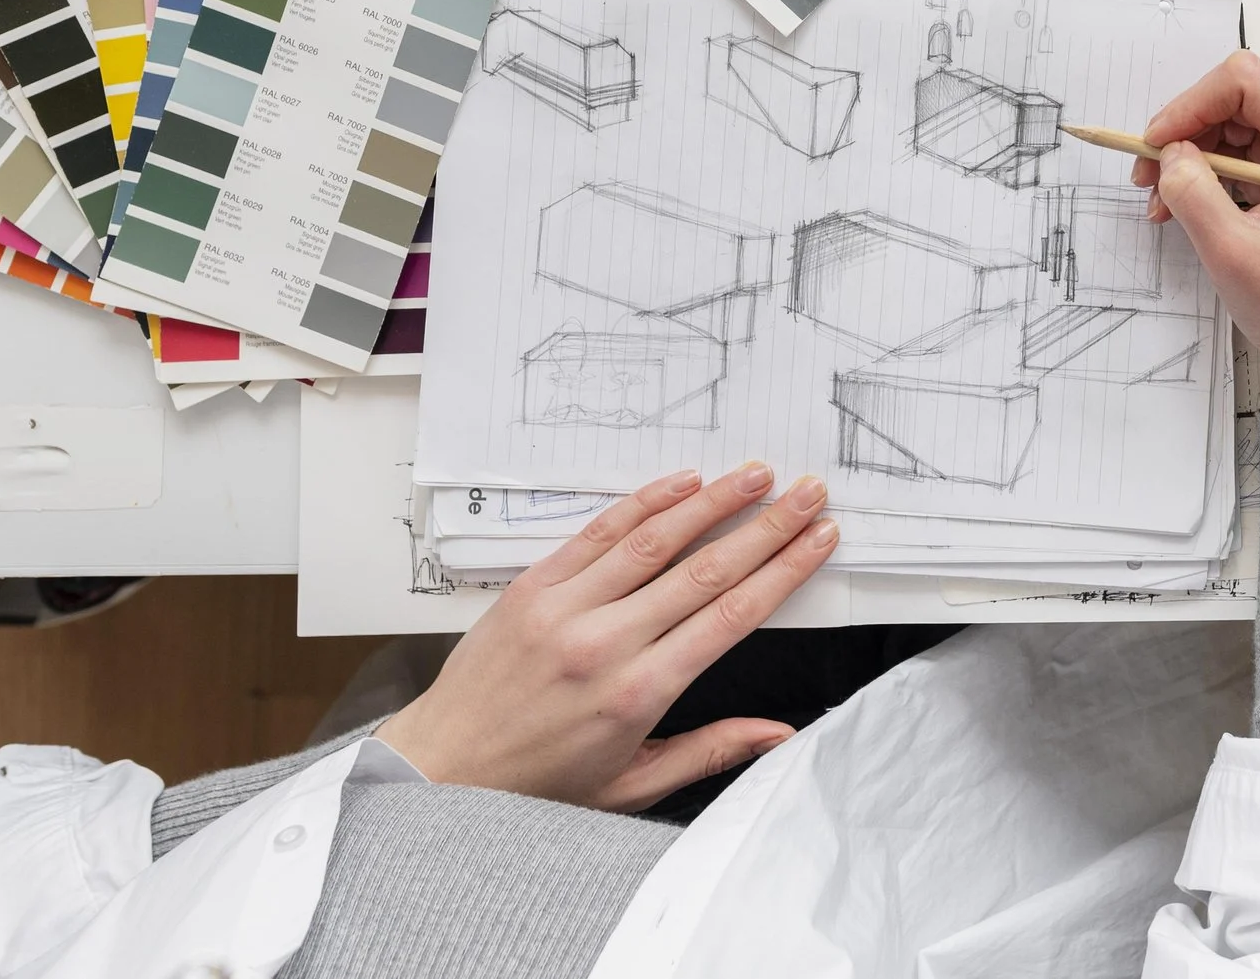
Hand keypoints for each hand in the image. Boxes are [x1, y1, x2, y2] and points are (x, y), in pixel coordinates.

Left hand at [376, 462, 836, 810]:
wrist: (441, 772)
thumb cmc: (538, 784)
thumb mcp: (631, 785)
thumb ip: (710, 751)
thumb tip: (779, 735)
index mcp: (638, 693)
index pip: (730, 616)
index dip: (783, 571)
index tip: (818, 540)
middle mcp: (605, 643)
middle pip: (705, 569)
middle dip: (766, 527)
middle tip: (807, 493)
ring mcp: (565, 608)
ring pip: (654, 540)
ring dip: (713, 501)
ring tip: (756, 474)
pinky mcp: (532, 587)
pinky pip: (597, 533)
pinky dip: (644, 503)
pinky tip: (682, 483)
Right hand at [1134, 51, 1259, 418]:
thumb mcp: (1231, 252)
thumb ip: (1193, 192)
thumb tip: (1168, 150)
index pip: (1245, 83)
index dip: (1189, 105)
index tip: (1154, 145)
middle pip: (1236, 99)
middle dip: (1184, 133)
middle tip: (1147, 179)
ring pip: (1234, 122)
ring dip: (1190, 155)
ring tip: (1163, 201)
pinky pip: (1244, 148)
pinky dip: (1208, 170)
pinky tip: (1185, 204)